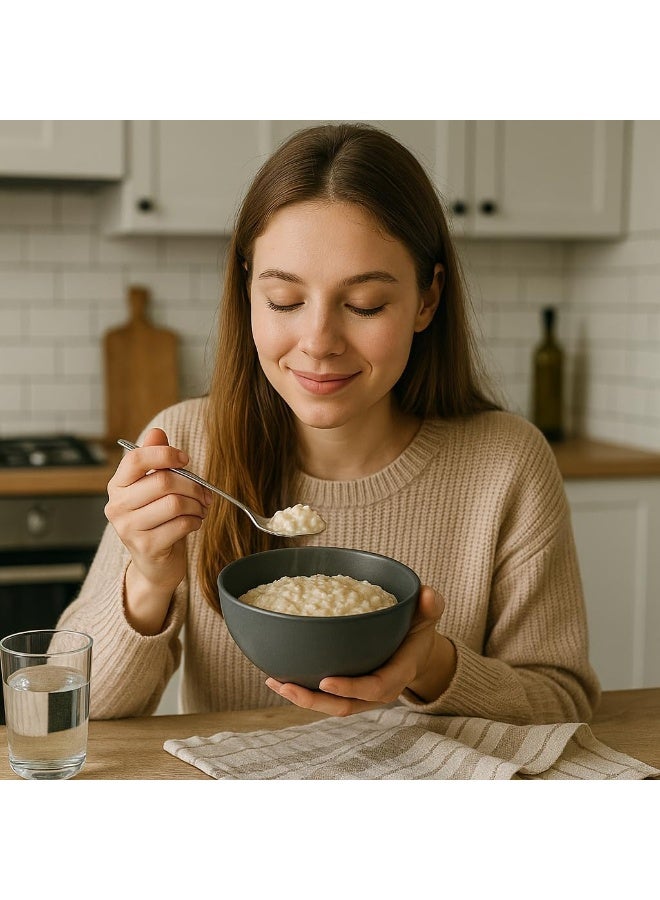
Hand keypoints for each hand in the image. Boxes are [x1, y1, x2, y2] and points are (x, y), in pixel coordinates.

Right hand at [105, 427, 211, 633]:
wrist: (156, 565)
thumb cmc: (158, 521)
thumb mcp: (156, 488)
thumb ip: (155, 459)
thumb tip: (157, 432)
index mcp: (117, 485)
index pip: (137, 458)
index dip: (166, 454)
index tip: (185, 460)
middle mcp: (117, 506)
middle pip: (163, 481)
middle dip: (193, 485)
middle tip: (205, 493)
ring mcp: (128, 528)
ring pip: (175, 503)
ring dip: (197, 505)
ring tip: (200, 509)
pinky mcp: (145, 546)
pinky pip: (181, 524)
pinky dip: (195, 522)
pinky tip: (194, 523)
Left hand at [265, 586, 456, 715]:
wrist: (416, 650)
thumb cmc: (419, 631)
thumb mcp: (427, 617)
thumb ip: (430, 606)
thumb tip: (429, 594)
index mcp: (397, 675)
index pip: (374, 688)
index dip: (351, 689)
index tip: (325, 681)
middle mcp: (377, 691)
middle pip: (344, 706)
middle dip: (313, 701)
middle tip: (285, 685)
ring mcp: (360, 694)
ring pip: (330, 705)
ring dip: (301, 698)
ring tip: (275, 681)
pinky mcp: (346, 690)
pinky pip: (324, 696)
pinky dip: (302, 689)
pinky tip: (277, 675)